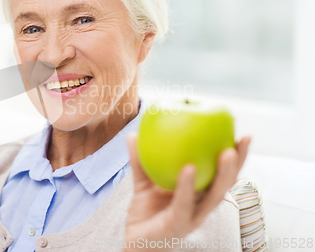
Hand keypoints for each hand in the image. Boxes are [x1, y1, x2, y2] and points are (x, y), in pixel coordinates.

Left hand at [123, 133, 250, 250]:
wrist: (135, 243)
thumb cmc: (145, 214)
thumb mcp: (143, 182)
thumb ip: (140, 160)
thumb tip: (133, 135)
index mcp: (198, 194)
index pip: (221, 173)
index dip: (235, 157)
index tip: (242, 134)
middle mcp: (200, 206)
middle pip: (226, 184)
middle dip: (238, 163)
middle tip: (242, 141)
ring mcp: (192, 217)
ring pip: (214, 197)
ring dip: (224, 175)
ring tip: (227, 153)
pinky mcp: (177, 224)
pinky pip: (185, 203)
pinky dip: (188, 186)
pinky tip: (190, 169)